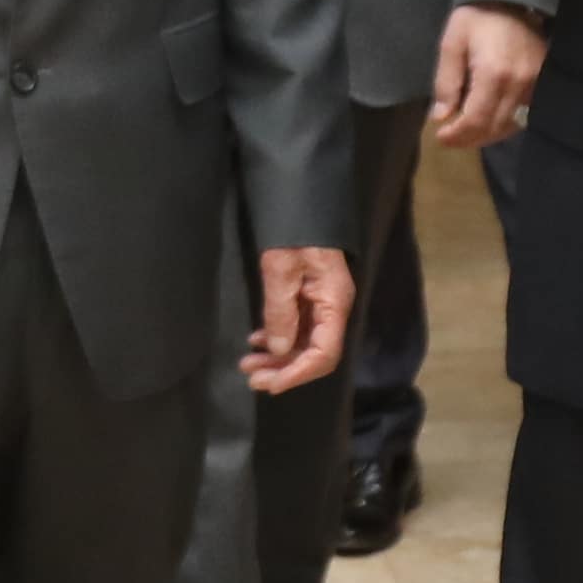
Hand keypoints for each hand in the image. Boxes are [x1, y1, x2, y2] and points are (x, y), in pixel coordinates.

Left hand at [242, 244, 357, 393]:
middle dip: (284, 369)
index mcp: (335, 302)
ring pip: (304, 343)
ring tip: (248, 363)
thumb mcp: (281, 268)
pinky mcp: (309, 296)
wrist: (299, 198)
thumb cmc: (294, 230)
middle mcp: (333, 307)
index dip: (298, 373)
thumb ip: (281, 310)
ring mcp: (321, 302)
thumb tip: (281, 349)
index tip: (270, 384)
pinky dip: (277, 338)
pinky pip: (297, 327)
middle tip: (251, 376)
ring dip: (278, 357)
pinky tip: (257, 341)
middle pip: (315, 353)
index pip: (324, 354)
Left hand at [429, 2, 550, 149]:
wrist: (512, 0)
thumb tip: (441, 116)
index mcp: (494, 74)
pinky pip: (525, 115)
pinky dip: (504, 125)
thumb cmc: (477, 18)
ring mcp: (534, 85)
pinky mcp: (542, 83)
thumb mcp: (451, 44)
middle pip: (494, 127)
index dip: (457, 134)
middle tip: (450, 138)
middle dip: (469, 138)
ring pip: (511, 126)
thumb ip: (446, 82)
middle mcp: (519, 84)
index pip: (476, 119)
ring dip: (486, 135)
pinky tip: (488, 122)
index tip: (440, 136)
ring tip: (466, 133)